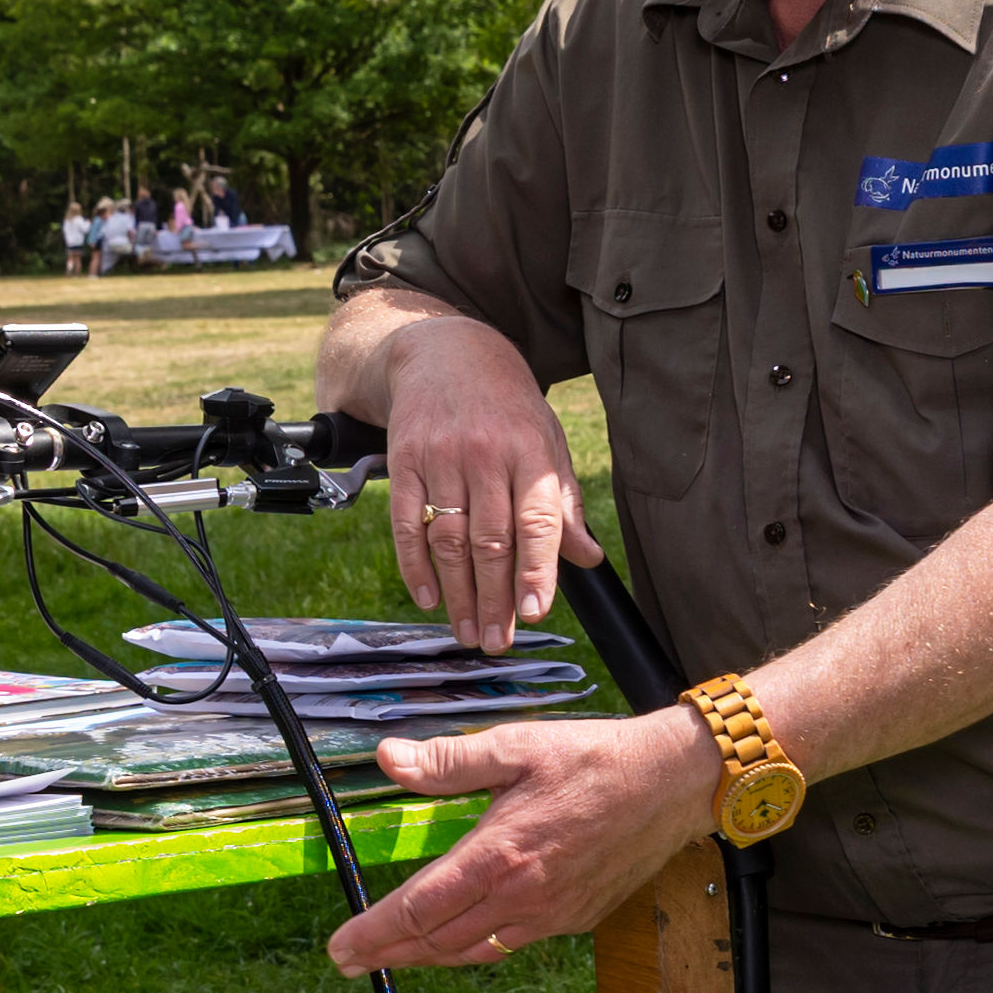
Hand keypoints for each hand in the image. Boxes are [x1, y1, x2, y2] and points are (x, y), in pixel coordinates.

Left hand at [325, 709, 720, 975]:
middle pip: (439, 941)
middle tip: (350, 959)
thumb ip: (447, 762)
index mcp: (499, 854)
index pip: (419, 908)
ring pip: (473, 952)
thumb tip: (388, 759)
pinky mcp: (574, 918)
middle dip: (388, 952)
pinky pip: (510, 945)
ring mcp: (551, 915)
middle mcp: (522, 896)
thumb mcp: (515, 747)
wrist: (673, 783)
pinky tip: (460, 940)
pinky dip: (474, 949)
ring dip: (428, 956)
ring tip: (393, 955)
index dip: (373, 933)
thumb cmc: (596, 759)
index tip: (340, 948)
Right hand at [380, 318, 598, 651]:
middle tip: (497, 640)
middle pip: (490, 540)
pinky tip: (429, 598)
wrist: (448, 352)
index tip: (535, 611)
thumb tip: (588, 558)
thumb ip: (563, 503)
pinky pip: (407, 523)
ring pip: (450, 540)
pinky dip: (415, 566)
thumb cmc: (508, 406)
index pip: (536, 520)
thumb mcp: (547, 442)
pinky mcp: (404, 460)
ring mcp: (441, 458)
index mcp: (530, 452)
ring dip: (457, 594)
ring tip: (467, 631)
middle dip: (494, 598)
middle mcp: (486, 455)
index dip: (537, 569)